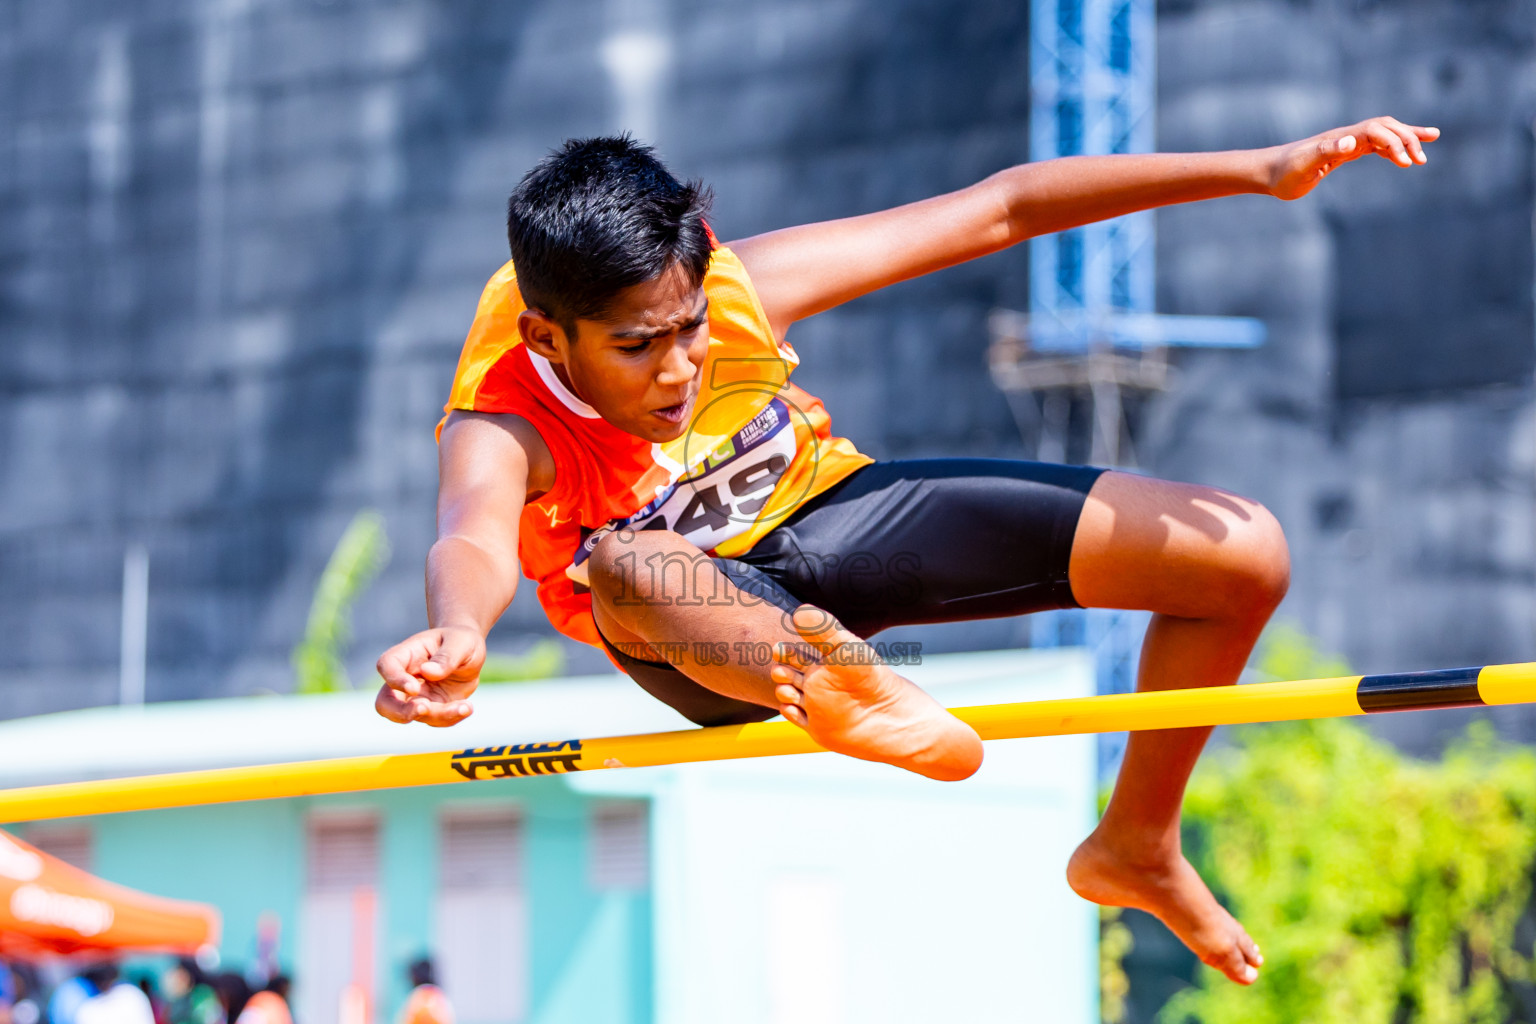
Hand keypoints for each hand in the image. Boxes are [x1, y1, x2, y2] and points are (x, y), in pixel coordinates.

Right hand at [374, 625, 485, 725]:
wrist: (471, 654)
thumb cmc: (461, 641)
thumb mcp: (461, 642)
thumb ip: (446, 656)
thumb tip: (428, 671)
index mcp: (407, 654)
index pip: (386, 666)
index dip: (395, 679)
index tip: (414, 687)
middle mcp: (406, 678)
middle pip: (384, 702)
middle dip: (400, 712)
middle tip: (424, 708)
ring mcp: (416, 697)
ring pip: (413, 716)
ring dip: (438, 715)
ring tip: (465, 707)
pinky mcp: (431, 709)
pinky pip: (434, 721)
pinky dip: (450, 718)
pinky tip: (467, 708)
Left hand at [1267, 116, 1439, 199]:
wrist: (1267, 173)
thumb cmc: (1283, 172)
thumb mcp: (1304, 165)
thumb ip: (1327, 151)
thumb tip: (1352, 141)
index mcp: (1340, 138)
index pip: (1376, 131)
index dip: (1394, 143)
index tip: (1404, 163)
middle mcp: (1346, 136)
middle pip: (1386, 127)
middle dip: (1408, 138)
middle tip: (1422, 159)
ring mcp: (1345, 143)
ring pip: (1383, 134)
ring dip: (1406, 137)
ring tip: (1432, 140)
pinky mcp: (1342, 153)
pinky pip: (1373, 146)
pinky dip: (1392, 147)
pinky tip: (1402, 155)